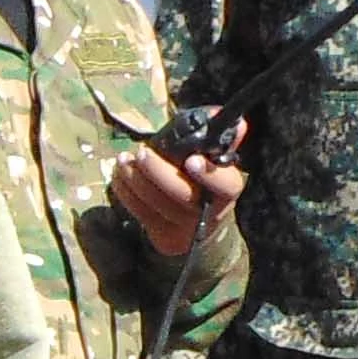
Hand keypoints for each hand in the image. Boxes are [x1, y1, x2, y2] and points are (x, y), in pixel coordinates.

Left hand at [107, 145, 244, 261]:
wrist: (200, 225)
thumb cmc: (206, 183)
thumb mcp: (217, 163)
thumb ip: (221, 140)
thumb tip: (237, 121)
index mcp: (227, 191)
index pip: (225, 185)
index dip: (209, 174)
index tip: (192, 160)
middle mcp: (209, 213)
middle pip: (183, 194)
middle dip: (159, 171)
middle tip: (142, 152)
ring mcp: (185, 228)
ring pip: (157, 203)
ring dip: (135, 178)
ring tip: (124, 159)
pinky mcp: (164, 236)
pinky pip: (140, 213)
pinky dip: (126, 192)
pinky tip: (120, 174)